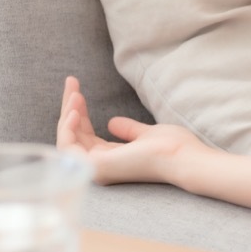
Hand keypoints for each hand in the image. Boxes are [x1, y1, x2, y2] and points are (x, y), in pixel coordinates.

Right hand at [57, 76, 204, 185]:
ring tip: (75, 93)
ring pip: (68, 139)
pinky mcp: (95, 166)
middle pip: (74, 134)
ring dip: (67, 113)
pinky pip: (68, 147)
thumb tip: (112, 122)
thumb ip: (128, 130)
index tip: (77, 89)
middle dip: (70, 107)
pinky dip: (67, 128)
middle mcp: (100, 166)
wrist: (183, 158)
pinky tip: (74, 111)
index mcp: (111, 159)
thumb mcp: (145, 133)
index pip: (85, 135)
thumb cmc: (172, 148)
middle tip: (71, 82)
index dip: (80, 112)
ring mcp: (96, 169)